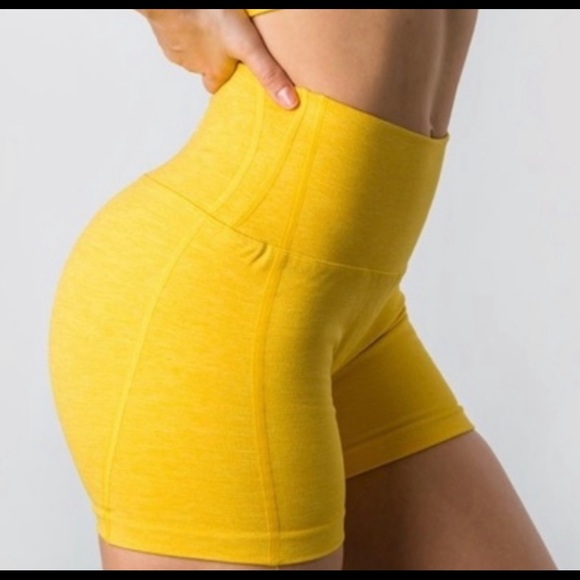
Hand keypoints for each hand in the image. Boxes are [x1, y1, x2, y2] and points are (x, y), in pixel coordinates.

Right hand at [136, 9, 298, 108]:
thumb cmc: (210, 16)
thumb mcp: (248, 46)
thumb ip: (268, 73)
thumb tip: (290, 104)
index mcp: (214, 73)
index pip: (217, 88)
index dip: (226, 82)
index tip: (233, 77)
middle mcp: (193, 66)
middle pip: (204, 69)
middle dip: (213, 60)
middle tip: (224, 47)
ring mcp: (177, 48)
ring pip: (191, 51)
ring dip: (200, 42)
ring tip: (211, 27)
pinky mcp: (164, 30)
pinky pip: (176, 33)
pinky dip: (184, 26)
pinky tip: (193, 16)